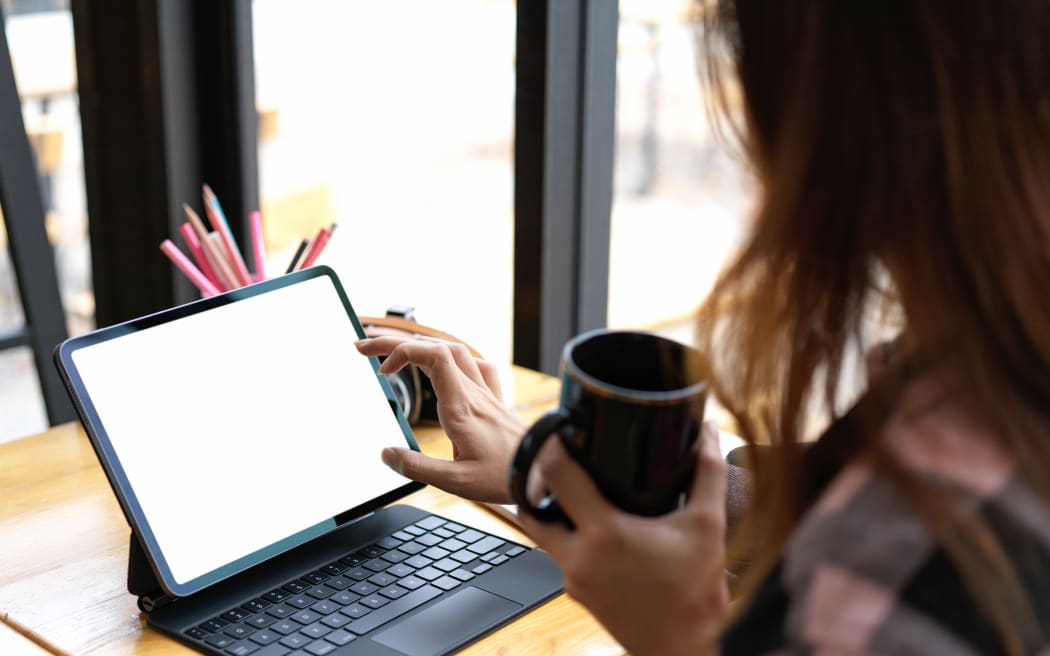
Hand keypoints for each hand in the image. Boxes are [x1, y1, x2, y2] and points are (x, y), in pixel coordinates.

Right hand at [355, 335, 523, 503]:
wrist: (543, 472)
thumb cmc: (505, 477)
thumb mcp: (456, 482)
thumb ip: (418, 468)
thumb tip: (386, 454)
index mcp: (460, 407)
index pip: (432, 356)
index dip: (401, 351)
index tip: (381, 371)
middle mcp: (473, 393)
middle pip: (436, 348)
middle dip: (396, 342)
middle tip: (363, 348)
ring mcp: (485, 394)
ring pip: (454, 352)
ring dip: (423, 345)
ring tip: (396, 351)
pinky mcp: (494, 401)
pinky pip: (477, 367)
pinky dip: (455, 359)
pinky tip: (446, 366)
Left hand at [518, 423, 728, 655]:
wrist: (686, 647)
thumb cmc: (696, 593)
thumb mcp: (707, 525)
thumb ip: (706, 473)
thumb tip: (710, 433)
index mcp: (605, 534)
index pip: (557, 477)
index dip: (551, 447)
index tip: (559, 432)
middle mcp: (579, 558)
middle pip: (530, 508)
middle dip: (537, 483)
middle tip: (558, 463)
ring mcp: (573, 580)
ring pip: (543, 535)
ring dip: (554, 512)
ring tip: (578, 490)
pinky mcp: (577, 594)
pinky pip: (561, 557)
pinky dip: (571, 538)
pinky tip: (598, 527)